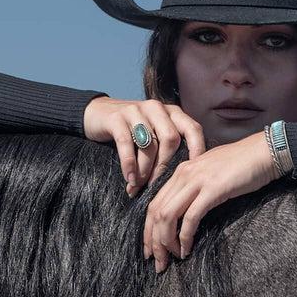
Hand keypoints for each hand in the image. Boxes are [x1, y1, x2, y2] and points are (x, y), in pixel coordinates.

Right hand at [83, 96, 205, 194]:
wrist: (98, 113)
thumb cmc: (133, 131)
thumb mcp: (155, 133)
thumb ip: (170, 147)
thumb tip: (185, 178)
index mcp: (172, 112)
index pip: (193, 129)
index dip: (198, 149)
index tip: (196, 172)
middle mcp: (156, 108)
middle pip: (170, 139)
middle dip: (165, 166)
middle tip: (157, 186)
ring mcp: (136, 110)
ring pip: (148, 144)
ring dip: (145, 170)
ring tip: (139, 187)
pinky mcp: (117, 117)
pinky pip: (126, 143)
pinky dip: (129, 164)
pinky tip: (129, 179)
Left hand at [144, 130, 280, 273]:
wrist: (265, 151)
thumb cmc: (243, 165)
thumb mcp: (210, 173)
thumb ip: (195, 188)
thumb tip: (187, 212)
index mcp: (181, 172)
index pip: (154, 204)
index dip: (148, 230)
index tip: (150, 249)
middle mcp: (183, 174)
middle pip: (156, 212)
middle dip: (153, 241)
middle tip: (157, 262)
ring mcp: (197, 181)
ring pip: (167, 216)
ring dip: (166, 242)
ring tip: (172, 258)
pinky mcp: (212, 189)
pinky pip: (190, 217)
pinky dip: (185, 237)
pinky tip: (187, 249)